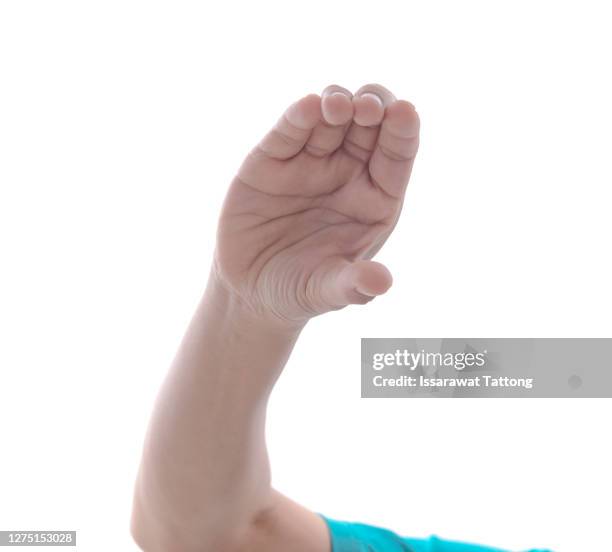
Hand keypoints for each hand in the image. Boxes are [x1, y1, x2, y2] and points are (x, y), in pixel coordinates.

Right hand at [214, 83, 419, 324]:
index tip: (405, 111)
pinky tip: (307, 108)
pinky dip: (298, 116)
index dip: (402, 131)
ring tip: (336, 105)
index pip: (396, 156)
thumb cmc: (299, 290)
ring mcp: (309, 163)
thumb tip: (381, 283)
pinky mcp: (272, 160)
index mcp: (375, 200)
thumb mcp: (327, 291)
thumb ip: (353, 285)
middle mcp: (347, 174)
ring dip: (337, 103)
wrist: (249, 289)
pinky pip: (289, 131)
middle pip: (368, 126)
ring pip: (329, 118)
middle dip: (372, 107)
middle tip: (369, 105)